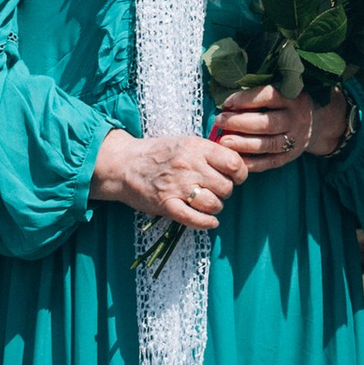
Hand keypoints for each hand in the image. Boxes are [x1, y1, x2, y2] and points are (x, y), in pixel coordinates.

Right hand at [91, 125, 244, 232]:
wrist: (124, 164)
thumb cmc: (157, 153)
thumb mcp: (185, 142)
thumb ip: (208, 151)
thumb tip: (235, 163)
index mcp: (196, 147)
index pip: (233, 163)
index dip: (239, 173)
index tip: (235, 177)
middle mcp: (189, 166)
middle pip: (226, 187)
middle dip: (225, 191)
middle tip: (216, 190)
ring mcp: (178, 186)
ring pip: (214, 203)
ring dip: (215, 207)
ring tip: (209, 203)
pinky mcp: (166, 205)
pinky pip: (195, 219)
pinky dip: (206, 222)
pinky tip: (210, 221)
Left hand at [208, 87, 344, 173]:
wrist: (317, 123)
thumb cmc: (289, 104)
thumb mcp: (284, 92)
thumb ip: (261, 95)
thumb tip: (228, 102)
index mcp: (292, 99)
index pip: (268, 96)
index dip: (246, 99)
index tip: (227, 102)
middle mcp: (295, 119)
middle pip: (266, 123)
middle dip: (240, 122)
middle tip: (219, 121)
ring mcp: (294, 139)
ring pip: (267, 144)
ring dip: (243, 144)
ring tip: (224, 142)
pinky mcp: (290, 156)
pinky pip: (270, 162)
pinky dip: (252, 163)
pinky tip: (236, 159)